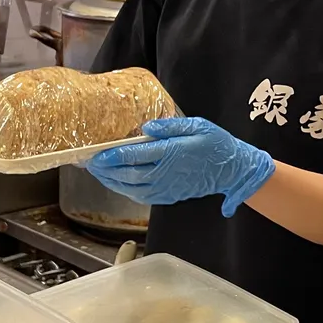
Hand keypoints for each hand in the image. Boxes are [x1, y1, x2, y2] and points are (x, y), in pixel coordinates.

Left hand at [85, 116, 274, 214]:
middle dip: (105, 170)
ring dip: (112, 182)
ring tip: (99, 174)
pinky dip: (125, 190)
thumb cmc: (216, 144)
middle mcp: (165, 173)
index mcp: (171, 153)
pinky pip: (142, 196)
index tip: (96, 153)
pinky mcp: (169, 196)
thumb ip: (170, 126)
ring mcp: (167, 188)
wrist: (233, 170)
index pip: (134, 156)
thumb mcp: (198, 125)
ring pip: (131, 188)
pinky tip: (118, 183)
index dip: (111, 156)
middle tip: (90, 164)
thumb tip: (146, 128)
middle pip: (127, 174)